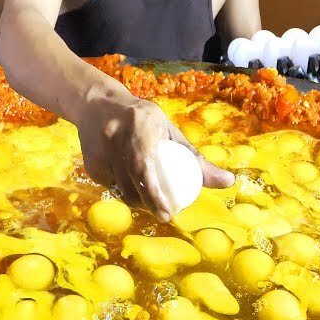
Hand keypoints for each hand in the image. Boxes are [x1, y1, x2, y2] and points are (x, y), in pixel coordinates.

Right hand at [74, 92, 234, 221]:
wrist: (98, 105)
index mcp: (139, 128)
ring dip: (137, 201)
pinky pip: (111, 187)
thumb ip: (196, 159)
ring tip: (150, 201)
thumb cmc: (143, 118)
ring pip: (121, 191)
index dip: (155, 196)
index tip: (168, 214)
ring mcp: (100, 154)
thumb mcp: (169, 131)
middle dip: (149, 205)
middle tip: (164, 212)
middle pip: (133, 186)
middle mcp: (116, 141)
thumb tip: (229, 182)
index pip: (145, 169)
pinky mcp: (90, 165)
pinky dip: (123, 191)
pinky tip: (130, 186)